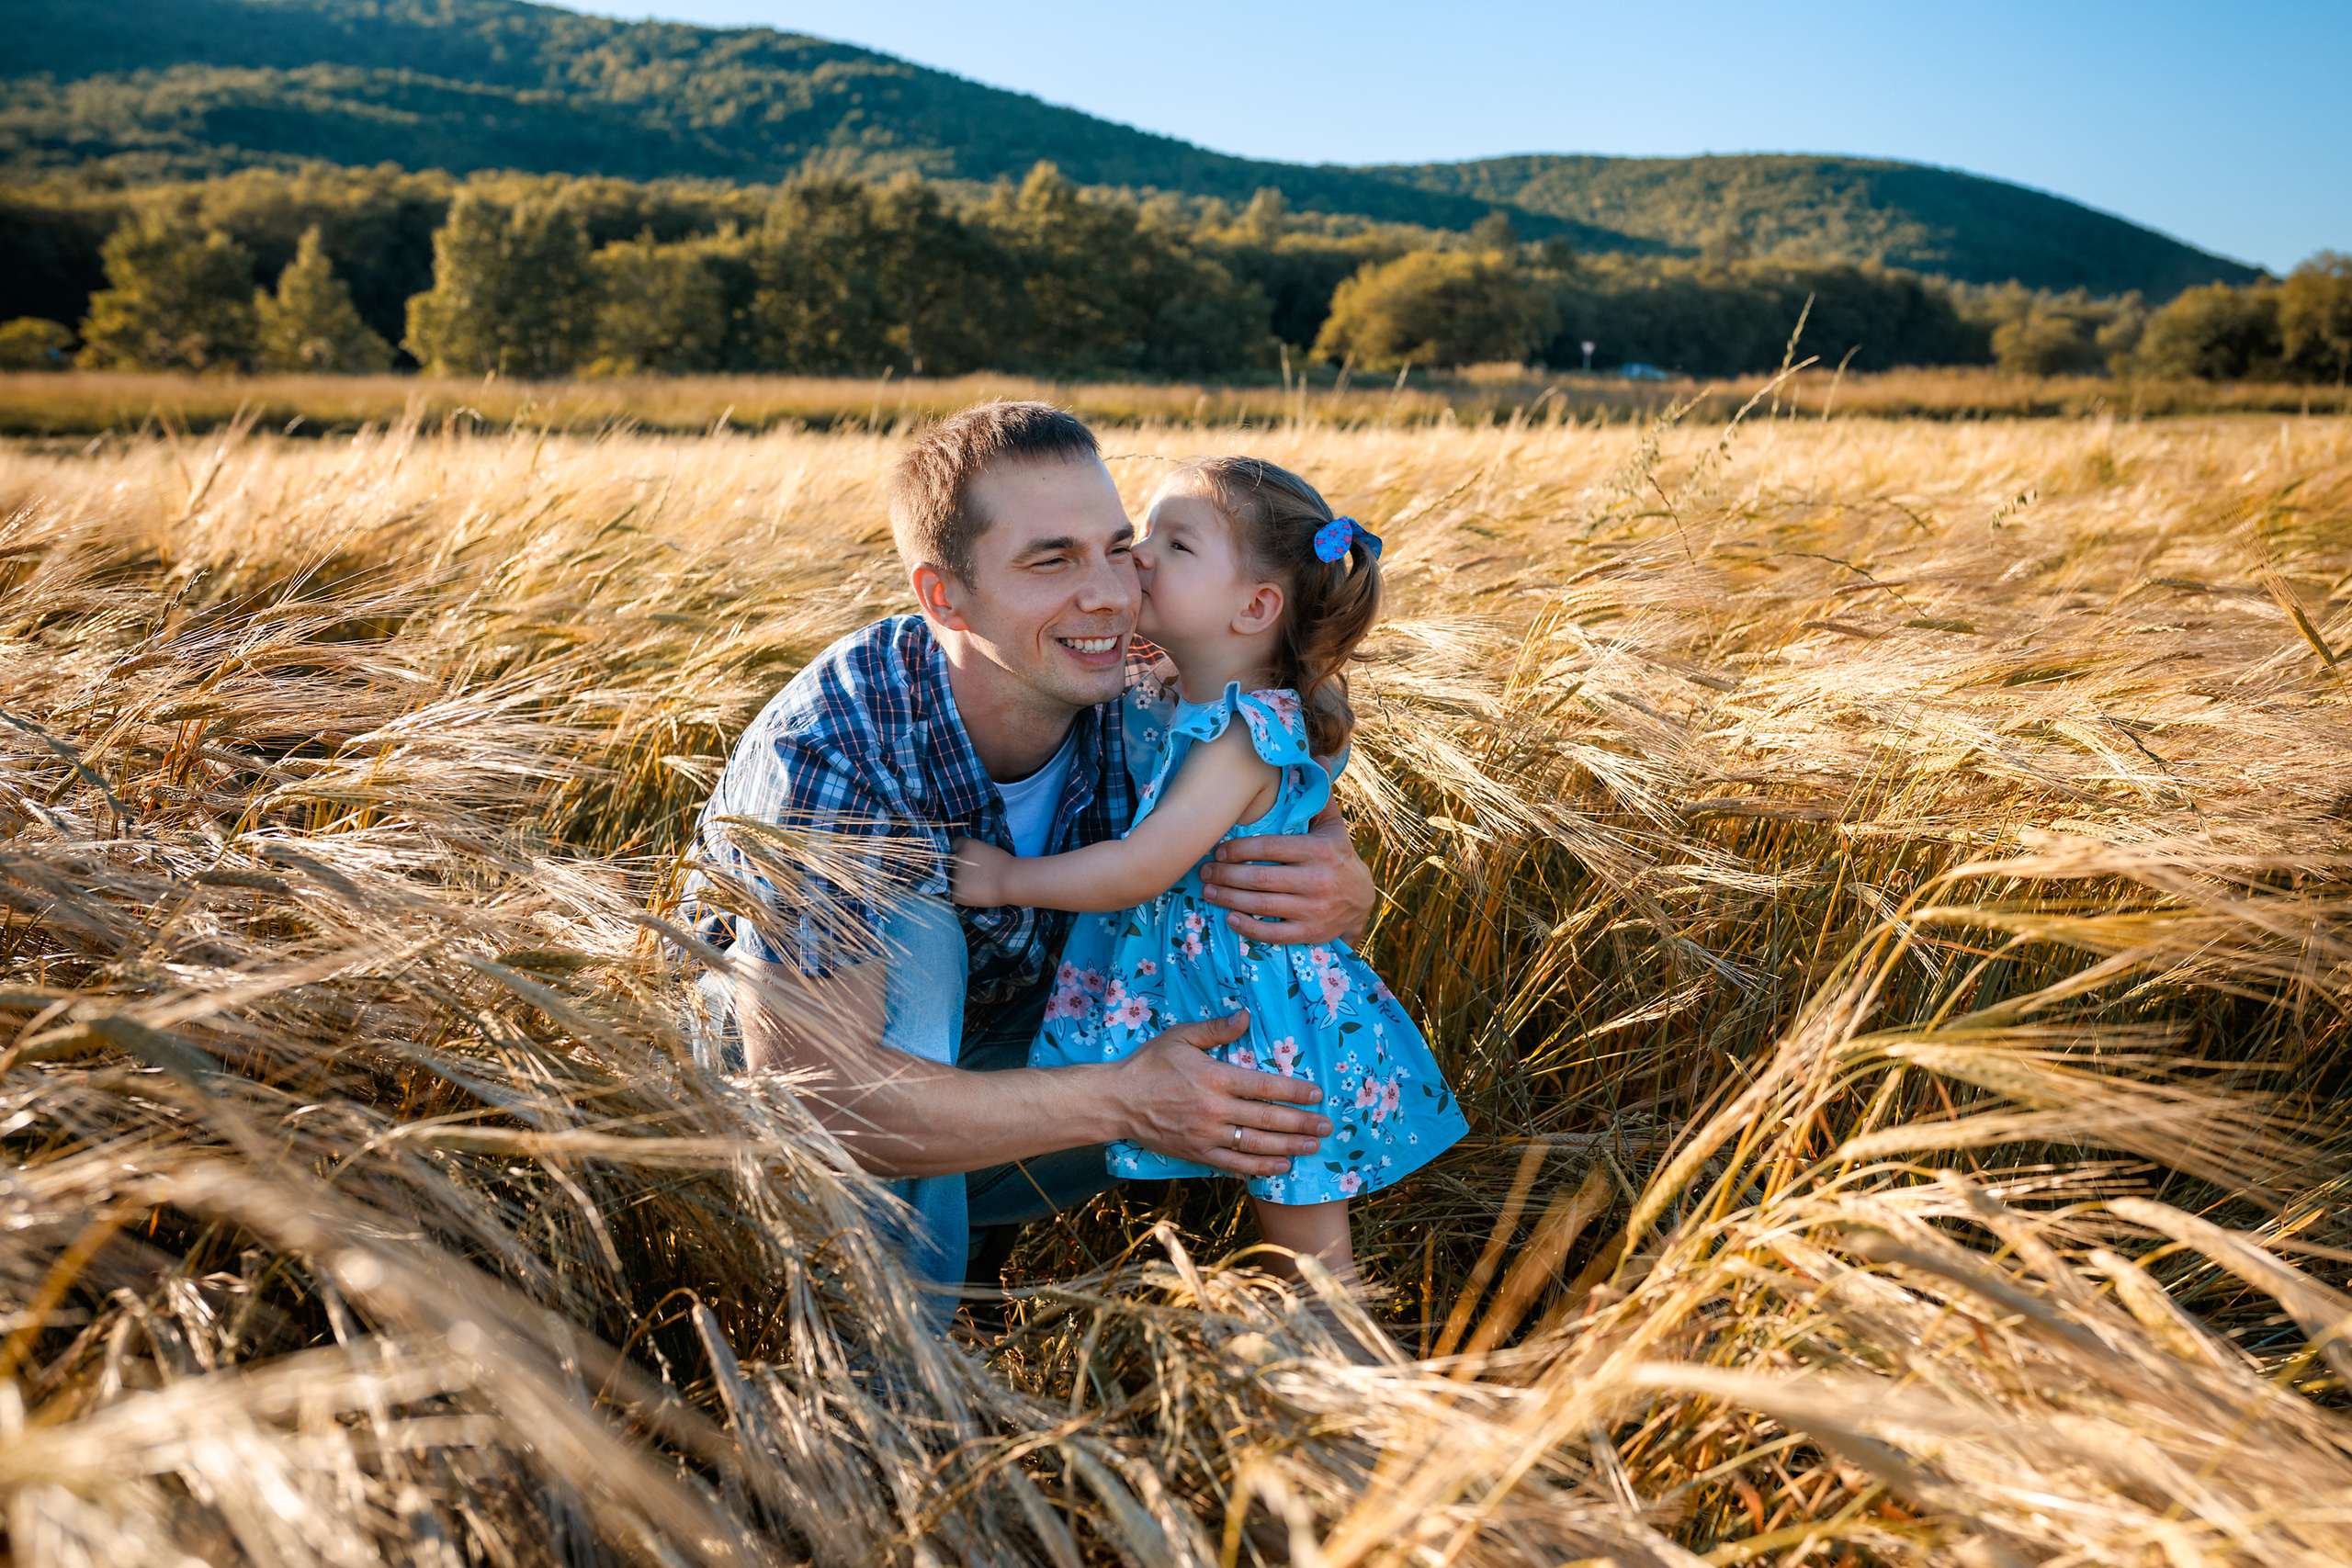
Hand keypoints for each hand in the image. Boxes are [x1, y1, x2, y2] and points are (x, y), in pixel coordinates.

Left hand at [948, 836, 1012, 906]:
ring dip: (961, 882)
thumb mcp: (988, 850)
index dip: (960, 852)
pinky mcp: (956, 892)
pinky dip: (963, 896)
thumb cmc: (1006, 865)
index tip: (966, 859)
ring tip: (979, 886)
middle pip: (951, 864)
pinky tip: (976, 894)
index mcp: (965, 845)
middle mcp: (956, 858)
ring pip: (953, 880)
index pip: (954, 846)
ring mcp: (954, 875)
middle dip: (959, 868)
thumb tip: (968, 860)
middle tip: (975, 875)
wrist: (1012, 880)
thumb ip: (974, 852)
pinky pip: (955, 895)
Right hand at [1109, 1012, 1332, 1176]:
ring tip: (1313, 1146)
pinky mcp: (1197, 1154)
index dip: (1295, 1091)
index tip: (1316, 1094)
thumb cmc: (1148, 1065)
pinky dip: (1260, 1167)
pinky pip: (1235, 1165)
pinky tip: (1281, 1166)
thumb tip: (1246, 1017)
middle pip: (1268, 1119)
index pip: (1265, 1086)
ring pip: (1256, 1145)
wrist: (1116, 1101)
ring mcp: (1206, 1136)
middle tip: (1327, 1125)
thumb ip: (1216, 1030)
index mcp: (1215, 1078)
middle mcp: (1215, 1110)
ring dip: (1289, 1146)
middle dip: (1301, 1122)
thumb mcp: (1180, 1037)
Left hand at [1196, 798, 1372, 945]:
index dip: (1240, 849)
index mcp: (1318, 851)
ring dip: (1229, 899)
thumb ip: (1319, 797)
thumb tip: (1315, 758)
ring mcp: (1314, 910)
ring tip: (1208, 891)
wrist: (1362, 900)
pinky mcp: (1310, 933)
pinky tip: (1230, 917)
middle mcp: (1317, 880)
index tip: (1218, 850)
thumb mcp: (1332, 827)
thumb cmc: (1338, 857)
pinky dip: (1250, 927)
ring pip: (1262, 905)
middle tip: (1204, 871)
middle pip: (1260, 878)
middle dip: (1226, 875)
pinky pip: (1274, 933)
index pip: (1270, 848)